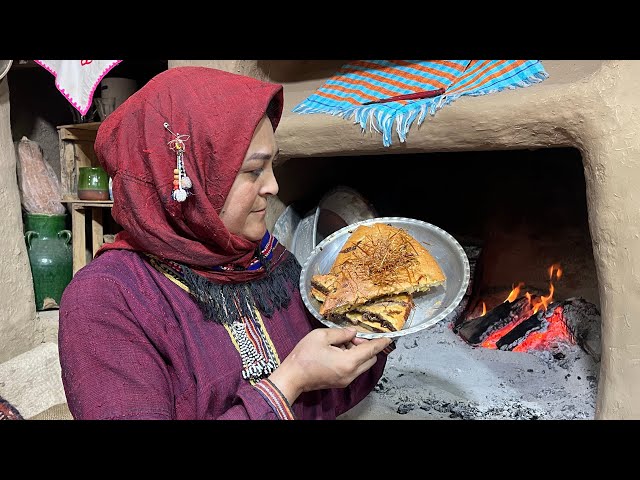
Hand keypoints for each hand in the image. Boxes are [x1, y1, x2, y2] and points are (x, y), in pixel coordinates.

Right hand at [268, 327, 391, 403]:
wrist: (293, 377)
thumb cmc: (304, 356)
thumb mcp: (321, 336)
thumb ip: (341, 333)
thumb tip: (353, 332)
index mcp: (348, 362)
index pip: (371, 350)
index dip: (381, 342)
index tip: (389, 337)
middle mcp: (351, 373)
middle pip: (370, 359)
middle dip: (366, 346)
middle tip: (352, 337)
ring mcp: (346, 380)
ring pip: (362, 364)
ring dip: (358, 353)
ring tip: (341, 343)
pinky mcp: (341, 382)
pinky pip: (354, 369)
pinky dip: (352, 359)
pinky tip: (338, 351)